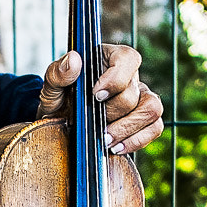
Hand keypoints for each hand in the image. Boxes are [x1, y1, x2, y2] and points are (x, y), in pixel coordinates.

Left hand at [36, 45, 163, 155]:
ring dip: (127, 129)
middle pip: (133, 94)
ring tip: (105, 139)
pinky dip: (137, 141)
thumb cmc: (59, 99)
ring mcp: (140, 97)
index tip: (95, 96)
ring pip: (152, 109)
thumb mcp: (51, 86)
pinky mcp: (144, 119)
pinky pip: (155, 128)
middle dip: (111, 113)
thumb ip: (58, 73)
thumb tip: (73, 60)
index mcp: (109, 59)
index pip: (127, 59)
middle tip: (92, 123)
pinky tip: (116, 147)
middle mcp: (130, 77)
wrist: (61, 122)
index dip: (116, 79)